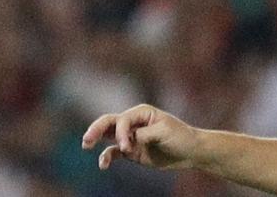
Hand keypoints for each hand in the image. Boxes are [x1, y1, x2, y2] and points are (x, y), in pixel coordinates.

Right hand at [82, 104, 199, 170]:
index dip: (121, 133)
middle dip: (96, 129)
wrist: (190, 151)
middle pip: (109, 122)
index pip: (122, 120)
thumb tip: (126, 141)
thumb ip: (143, 135)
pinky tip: (103, 165)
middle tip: (86, 140)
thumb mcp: (164, 132)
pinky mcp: (131, 150)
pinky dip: (106, 157)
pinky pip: (114, 152)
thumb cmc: (180, 136)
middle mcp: (133, 122)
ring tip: (86, 145)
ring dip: (96, 139)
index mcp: (142, 112)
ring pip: (108, 135)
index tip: (128, 147)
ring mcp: (131, 136)